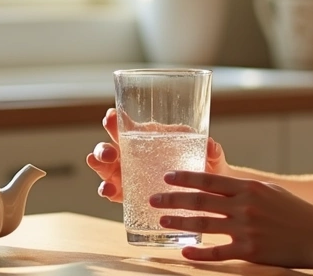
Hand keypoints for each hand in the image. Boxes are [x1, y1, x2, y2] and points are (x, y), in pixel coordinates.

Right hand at [85, 108, 229, 201]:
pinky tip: (109, 190)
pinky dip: (108, 190)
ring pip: (106, 169)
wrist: (210, 193)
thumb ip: (212, 151)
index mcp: (148, 137)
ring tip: (104, 174)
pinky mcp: (129, 195)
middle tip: (111, 152)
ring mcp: (128, 175)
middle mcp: (132, 154)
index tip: (111, 116)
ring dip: (100, 168)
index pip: (126, 125)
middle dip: (104, 149)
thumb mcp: (210, 157)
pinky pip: (114, 192)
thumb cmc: (205, 164)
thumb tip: (211, 145)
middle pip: (110, 147)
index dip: (114, 120)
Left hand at [152, 171, 312, 268]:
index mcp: (249, 187)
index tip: (167, 177)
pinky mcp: (250, 250)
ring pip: (203, 225)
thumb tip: (221, 184)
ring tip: (162, 222)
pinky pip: (218, 252)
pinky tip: (186, 252)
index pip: (209, 180)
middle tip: (153, 199)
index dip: (185, 178)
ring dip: (179, 223)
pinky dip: (199, 253)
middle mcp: (245, 205)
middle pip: (199, 201)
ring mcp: (246, 228)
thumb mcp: (270, 192)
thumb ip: (245, 189)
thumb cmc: (295, 212)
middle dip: (172, 199)